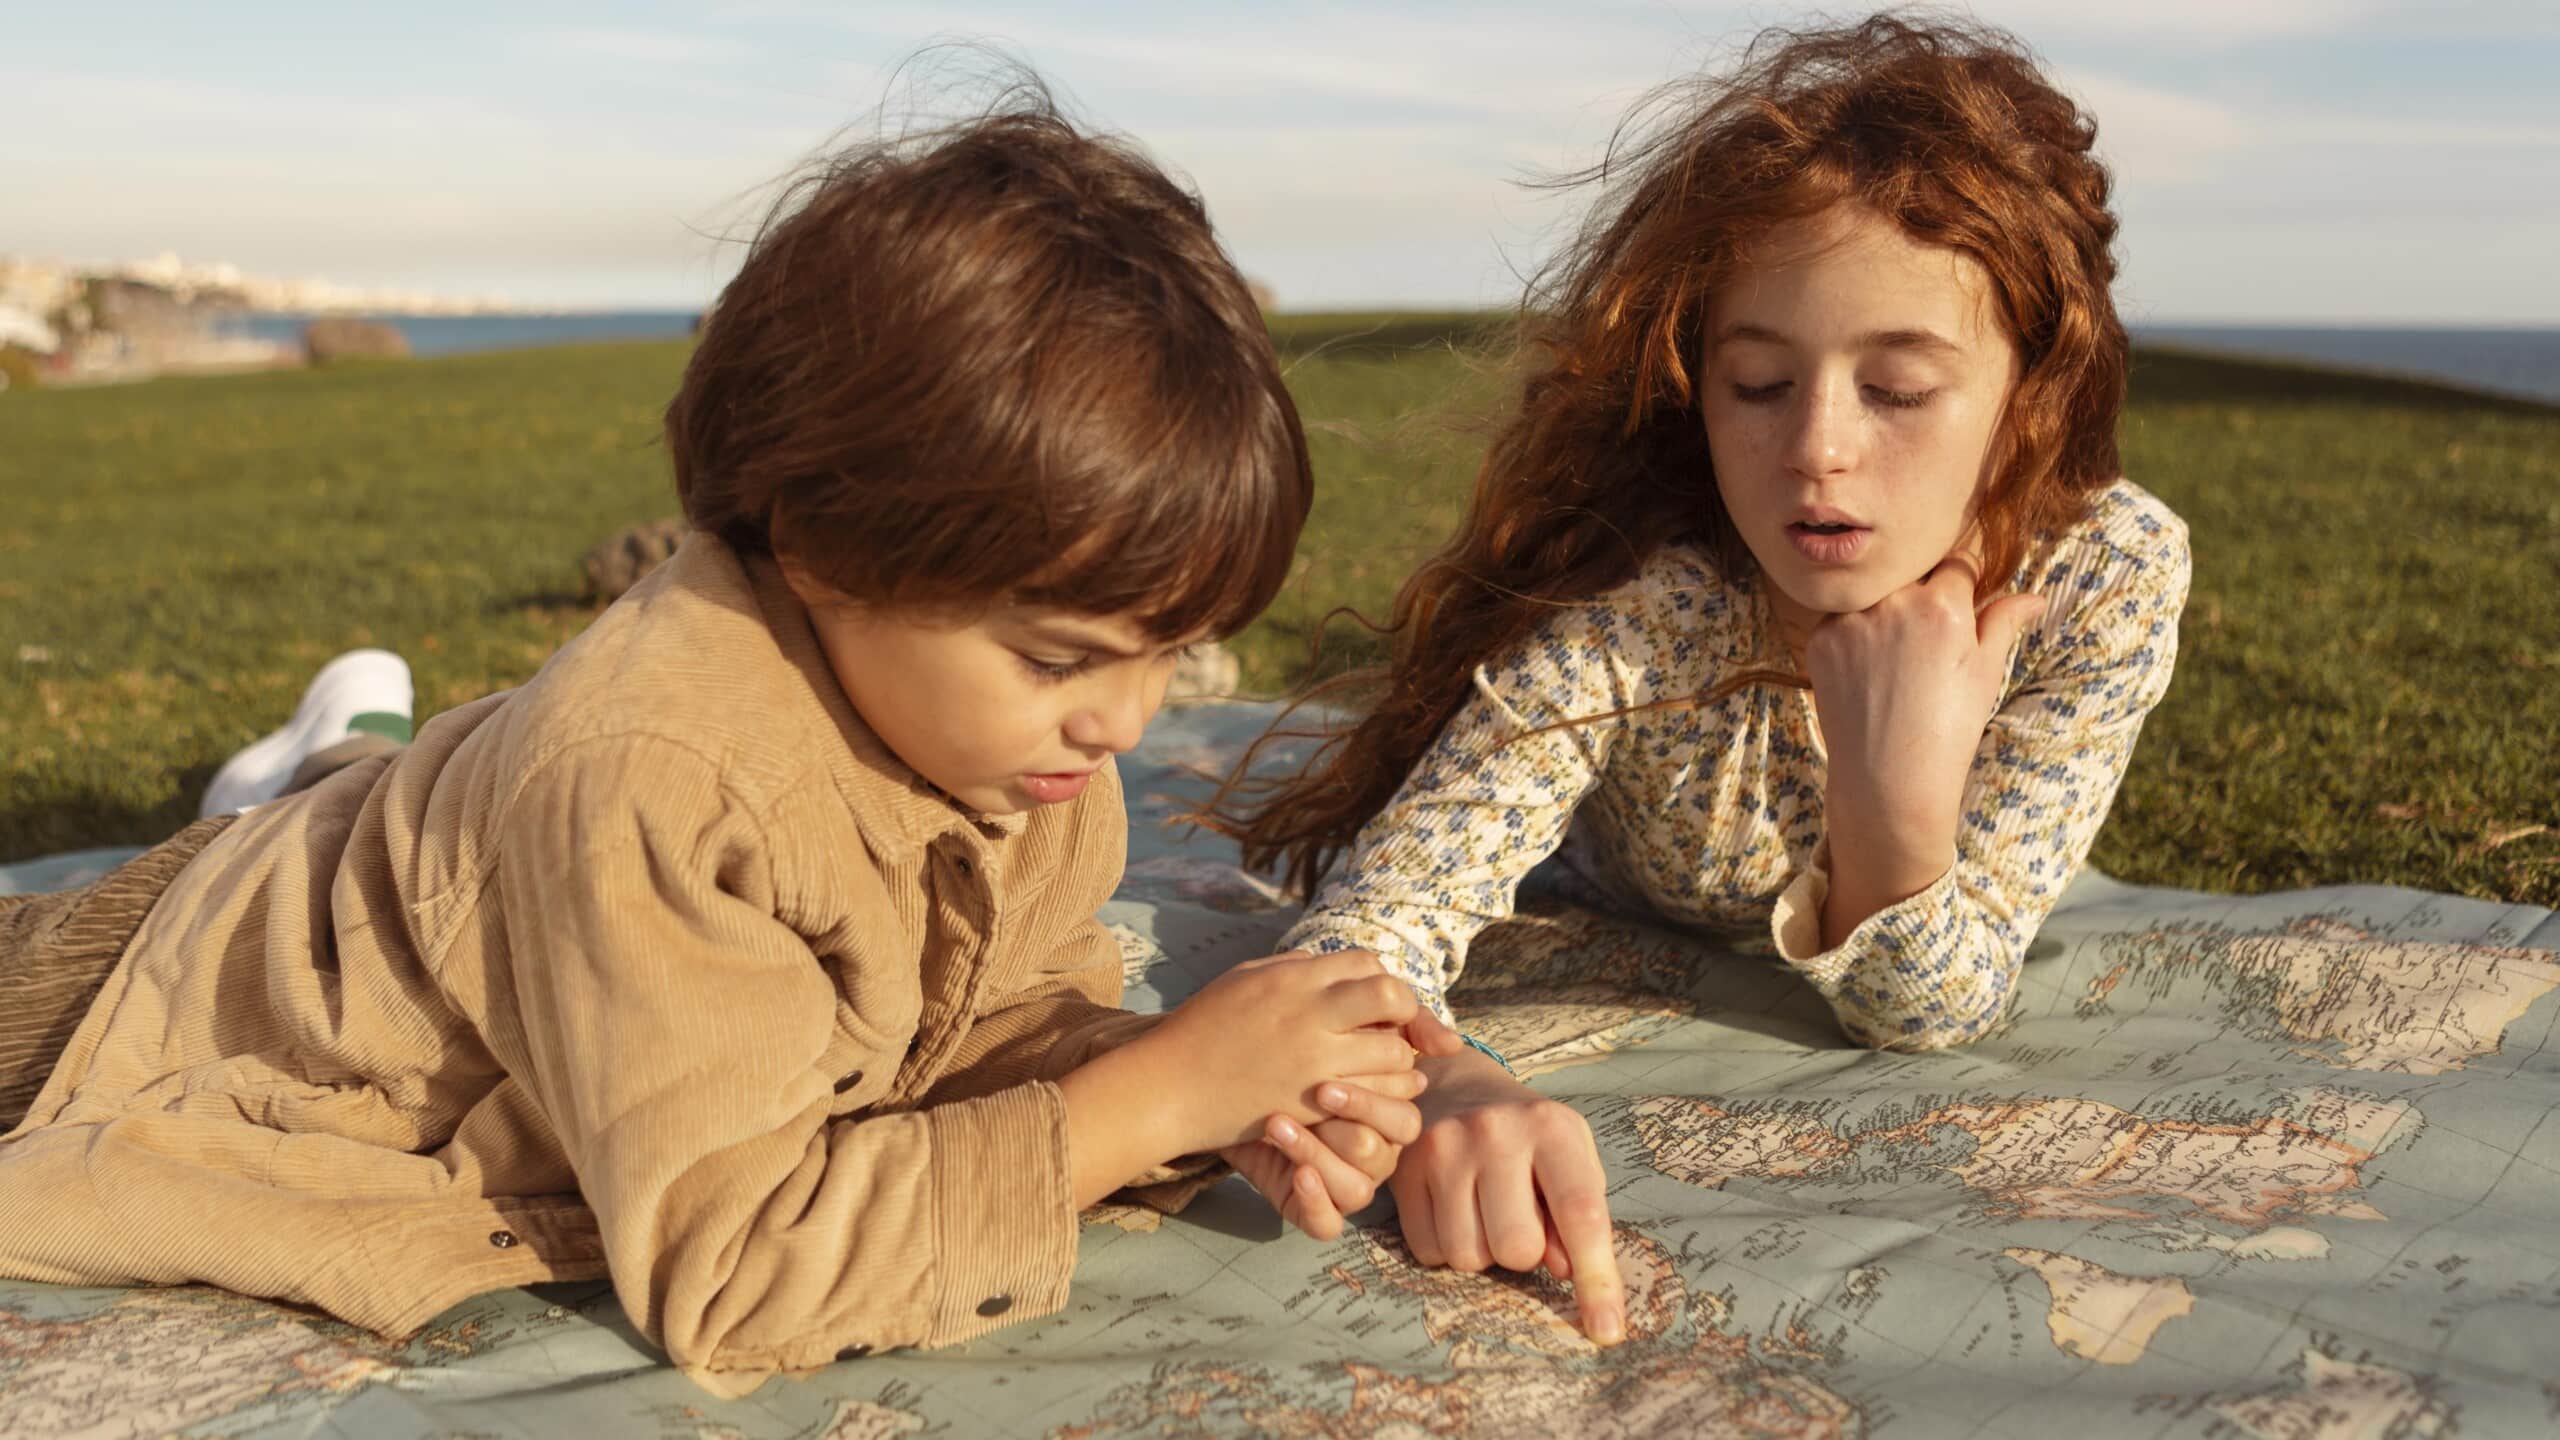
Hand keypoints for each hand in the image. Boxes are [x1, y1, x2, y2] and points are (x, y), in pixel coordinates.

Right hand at [1143, 949, 1424, 1153]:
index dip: (1380, 981)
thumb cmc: (1198, 1031)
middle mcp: (1309, 1013)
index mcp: (1292, 978)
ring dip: (1396, 1060)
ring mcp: (1313, 1060)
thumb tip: (1325, 964)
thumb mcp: (1242, 979)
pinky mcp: (1311, 1104)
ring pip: (1393, 1052)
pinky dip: (1379, 1096)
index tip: (1376, 1006)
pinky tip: (1368, 1098)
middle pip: (1391, 997)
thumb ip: (1290, 968)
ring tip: (1382, 1068)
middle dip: (1406, 1014)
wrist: (1166, 1089)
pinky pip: (1371, 1096)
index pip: (1366, 964)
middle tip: (1395, 1033)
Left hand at [1224, 1011, 1466, 1238]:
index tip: (1329, 1078)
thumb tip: (1452, 1044)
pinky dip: (1315, 1201)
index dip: (1371, 1101)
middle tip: (1314, 1094)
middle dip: (1348, 1123)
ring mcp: (1344, 1185)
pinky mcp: (1314, 1212)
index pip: (1403, 1118)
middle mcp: (1371, 1155)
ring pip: (1356, 1188)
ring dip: (1316, 1152)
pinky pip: (1327, 1224)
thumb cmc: (1288, 1061)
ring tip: (1279, 1124)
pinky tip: (1297, 1174)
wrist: (1224, 1091)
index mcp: (1385, 1118)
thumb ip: (1396, 1027)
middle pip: (1380, 1150)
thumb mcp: (1337, 1033)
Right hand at [1391, 1046, 1624, 1343]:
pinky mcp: (1403, 1169)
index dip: (1597, 1279)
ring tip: (1483, 1212)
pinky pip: (1427, 1252)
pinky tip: (1451, 1209)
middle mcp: (1495, 1132)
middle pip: (1517, 1248)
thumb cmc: (1528, 1137)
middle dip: (1523, 1253)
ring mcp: (1443, 1148)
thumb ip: (1577, 1215)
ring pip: (1467, 1257)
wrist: (1455, 1086)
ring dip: (1481, 1252)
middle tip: (1520, 1222)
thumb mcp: (1568, 1160)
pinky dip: (1444, 1247)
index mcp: (1552, 1128)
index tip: (1607, 1329)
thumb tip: (1565, 1271)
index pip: (1580, 1213)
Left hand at [1803, 554, 2044, 835]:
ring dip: (1886, 610)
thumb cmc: (1949, 727)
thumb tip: (2035, 596)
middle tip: (1927, 638)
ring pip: (1874, 594)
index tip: (1961, 602)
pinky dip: (1854, 634)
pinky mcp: (1820, 641)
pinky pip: (1840, 619)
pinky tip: (1868, 671)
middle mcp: (1893, 603)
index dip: (1962, 581)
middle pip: (1912, 574)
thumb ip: (2003, 622)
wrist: (1890, 779)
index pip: (1956, 562)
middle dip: (1923, 593)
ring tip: (1897, 659)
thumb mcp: (1986, 673)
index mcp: (1942, 605)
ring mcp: (1850, 621)